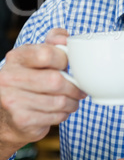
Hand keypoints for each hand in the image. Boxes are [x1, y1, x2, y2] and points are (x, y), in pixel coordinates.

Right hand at [0, 28, 85, 158]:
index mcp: (16, 57)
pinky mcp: (21, 120)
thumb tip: (66, 39)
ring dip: (72, 102)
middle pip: (55, 80)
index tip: (68, 65)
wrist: (6, 113)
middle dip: (74, 87)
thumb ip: (53, 41)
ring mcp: (13, 100)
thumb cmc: (29, 78)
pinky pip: (55, 117)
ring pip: (58, 101)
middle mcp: (10, 78)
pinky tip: (61, 110)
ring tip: (73, 100)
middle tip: (80, 89)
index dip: (64, 59)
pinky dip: (64, 114)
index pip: (46, 54)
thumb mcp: (36, 55)